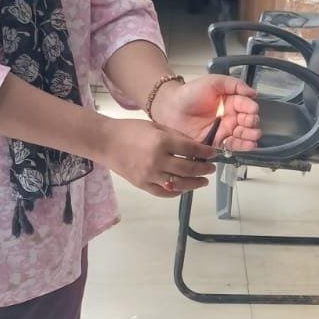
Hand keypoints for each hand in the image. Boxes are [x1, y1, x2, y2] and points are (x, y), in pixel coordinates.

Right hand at [99, 119, 216, 197]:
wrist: (105, 142)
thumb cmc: (130, 130)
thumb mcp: (156, 126)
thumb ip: (176, 137)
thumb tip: (195, 146)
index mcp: (162, 142)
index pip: (191, 149)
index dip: (205, 153)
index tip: (213, 154)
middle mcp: (158, 160)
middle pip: (188, 169)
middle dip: (203, 169)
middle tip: (211, 169)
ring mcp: (150, 175)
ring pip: (179, 184)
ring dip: (194, 184)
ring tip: (202, 181)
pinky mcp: (142, 184)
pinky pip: (164, 192)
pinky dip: (176, 192)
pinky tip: (184, 188)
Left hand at [151, 75, 259, 150]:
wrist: (171, 107)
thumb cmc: (189, 92)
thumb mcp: (214, 81)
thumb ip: (234, 84)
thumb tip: (252, 92)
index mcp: (231, 101)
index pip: (247, 105)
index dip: (251, 107)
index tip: (251, 109)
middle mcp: (230, 116)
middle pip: (248, 121)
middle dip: (252, 122)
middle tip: (249, 121)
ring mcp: (224, 130)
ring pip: (243, 134)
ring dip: (251, 135)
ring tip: (253, 135)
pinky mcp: (217, 142)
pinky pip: (233, 145)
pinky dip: (243, 146)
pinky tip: (249, 144)